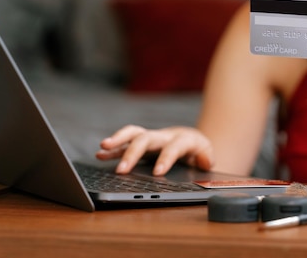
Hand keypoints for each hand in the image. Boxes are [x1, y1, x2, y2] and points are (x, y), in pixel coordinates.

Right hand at [96, 125, 213, 175]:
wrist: (190, 139)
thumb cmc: (198, 149)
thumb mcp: (207, 153)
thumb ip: (207, 158)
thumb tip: (205, 162)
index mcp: (182, 139)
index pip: (173, 148)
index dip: (166, 159)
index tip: (157, 173)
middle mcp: (164, 136)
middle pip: (147, 138)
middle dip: (133, 152)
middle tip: (122, 169)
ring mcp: (151, 137)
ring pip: (133, 134)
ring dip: (117, 141)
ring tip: (103, 148)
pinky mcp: (141, 142)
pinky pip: (125, 143)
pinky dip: (113, 149)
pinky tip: (100, 155)